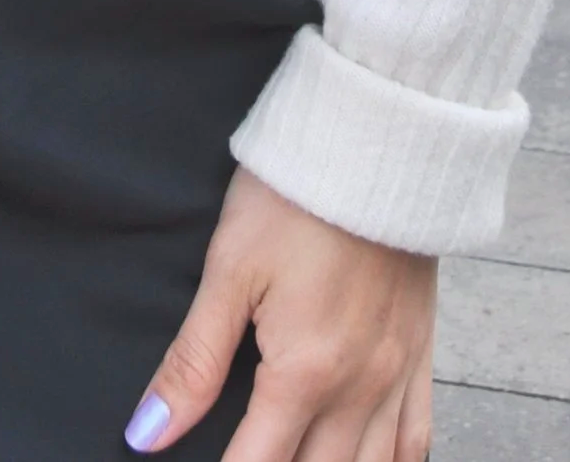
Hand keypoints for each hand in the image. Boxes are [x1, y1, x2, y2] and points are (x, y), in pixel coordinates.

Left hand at [124, 167, 435, 461]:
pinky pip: (416, 440)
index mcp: (305, 372)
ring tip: (298, 460)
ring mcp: (397, 375)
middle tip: (247, 455)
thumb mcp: (229, 271)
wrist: (375, 139)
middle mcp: (359, 388)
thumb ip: (193, 362)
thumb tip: (148, 433)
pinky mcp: (421, 353)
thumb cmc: (294, 196)